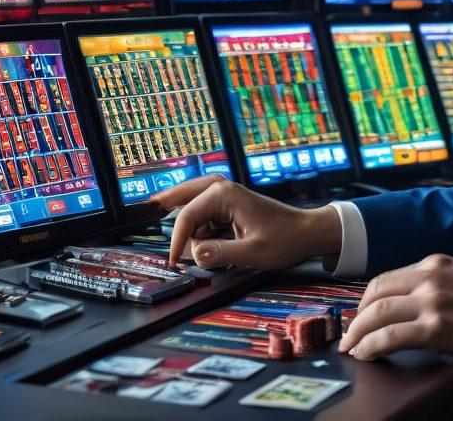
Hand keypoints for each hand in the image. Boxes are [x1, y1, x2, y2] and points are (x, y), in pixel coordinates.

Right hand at [149, 175, 341, 270]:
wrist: (307, 233)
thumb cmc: (284, 240)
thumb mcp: (252, 253)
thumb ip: (220, 255)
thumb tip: (193, 255)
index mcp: (224, 194)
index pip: (185, 217)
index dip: (176, 241)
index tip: (174, 263)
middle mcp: (222, 189)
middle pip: (182, 194)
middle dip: (165, 203)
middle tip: (145, 208)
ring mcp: (226, 196)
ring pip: (192, 206)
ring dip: (187, 224)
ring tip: (186, 247)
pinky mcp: (230, 206)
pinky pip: (204, 214)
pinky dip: (199, 227)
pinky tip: (204, 245)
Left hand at [337, 254, 452, 364]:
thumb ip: (439, 282)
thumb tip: (414, 300)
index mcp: (436, 263)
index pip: (387, 278)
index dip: (368, 300)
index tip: (361, 314)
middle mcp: (430, 276)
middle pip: (376, 293)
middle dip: (357, 316)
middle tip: (350, 334)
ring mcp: (432, 301)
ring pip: (377, 314)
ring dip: (358, 334)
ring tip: (352, 348)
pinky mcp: (437, 327)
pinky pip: (390, 337)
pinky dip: (371, 346)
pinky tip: (365, 355)